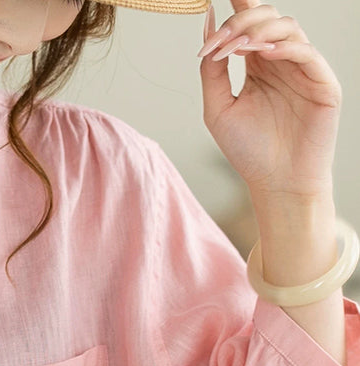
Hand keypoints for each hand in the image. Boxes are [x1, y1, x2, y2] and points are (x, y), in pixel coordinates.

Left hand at [198, 1, 340, 200]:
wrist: (276, 184)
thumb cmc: (249, 151)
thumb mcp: (218, 108)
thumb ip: (211, 69)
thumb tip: (207, 23)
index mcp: (258, 64)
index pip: (249, 23)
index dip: (237, 6)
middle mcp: (281, 61)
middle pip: (267, 17)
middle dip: (241, 22)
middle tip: (220, 40)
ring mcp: (303, 69)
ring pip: (287, 27)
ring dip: (259, 32)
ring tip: (237, 48)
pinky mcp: (322, 82)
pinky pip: (306, 52)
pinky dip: (285, 48)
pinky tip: (264, 55)